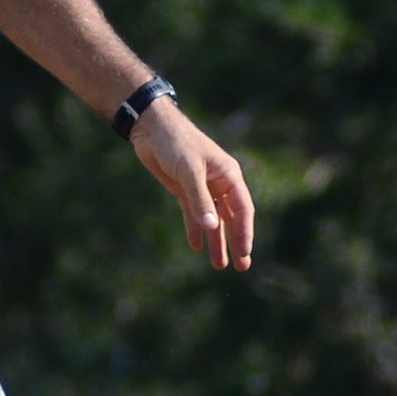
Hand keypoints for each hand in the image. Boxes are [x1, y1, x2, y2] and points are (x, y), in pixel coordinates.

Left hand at [130, 102, 254, 271]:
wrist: (152, 128)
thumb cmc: (176, 143)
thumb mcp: (189, 171)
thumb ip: (200, 199)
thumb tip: (212, 228)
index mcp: (228, 176)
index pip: (242, 209)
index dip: (245, 233)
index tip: (244, 254)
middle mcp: (219, 183)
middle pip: (231, 218)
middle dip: (235, 242)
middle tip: (241, 267)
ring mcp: (202, 188)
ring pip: (213, 220)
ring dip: (216, 242)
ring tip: (219, 265)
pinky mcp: (184, 190)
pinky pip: (194, 215)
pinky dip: (195, 230)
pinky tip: (197, 247)